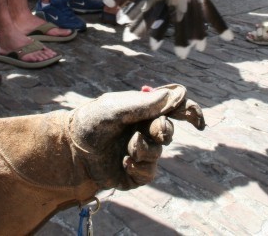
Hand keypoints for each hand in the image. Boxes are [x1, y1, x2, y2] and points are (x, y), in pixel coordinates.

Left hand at [69, 84, 204, 188]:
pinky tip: (125, 162)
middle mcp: (143, 130)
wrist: (69, 149)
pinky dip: (139, 168)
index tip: (198, 120)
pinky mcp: (134, 173)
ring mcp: (139, 152)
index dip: (189, 112)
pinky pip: (149, 174)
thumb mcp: (115, 108)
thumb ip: (144, 104)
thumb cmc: (90, 122)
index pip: (172, 109)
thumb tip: (176, 94)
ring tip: (127, 148)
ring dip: (144, 149)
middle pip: (168, 131)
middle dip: (162, 131)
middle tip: (155, 131)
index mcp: (142, 110)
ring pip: (158, 153)